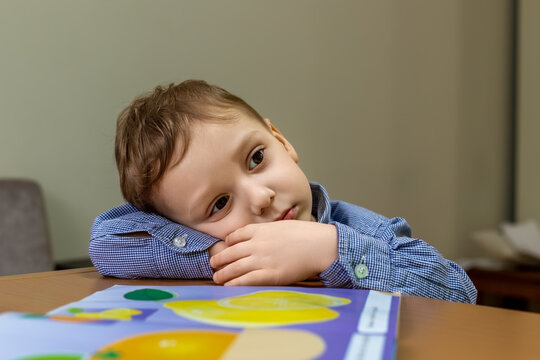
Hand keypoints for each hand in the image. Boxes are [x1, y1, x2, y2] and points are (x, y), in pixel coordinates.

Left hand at [209, 220, 336, 285]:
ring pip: (235, 267)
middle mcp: (258, 244)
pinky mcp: (270, 275)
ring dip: (223, 273)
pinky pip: (247, 280)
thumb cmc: (306, 234)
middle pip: (231, 252)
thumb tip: (262, 236)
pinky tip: (228, 287)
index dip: (228, 242)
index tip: (225, 246)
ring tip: (216, 277)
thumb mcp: (283, 225)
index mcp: (261, 230)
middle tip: (213, 264)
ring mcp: (263, 260)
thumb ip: (269, 230)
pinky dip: (235, 283)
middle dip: (220, 259)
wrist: (319, 244)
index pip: (237, 235)